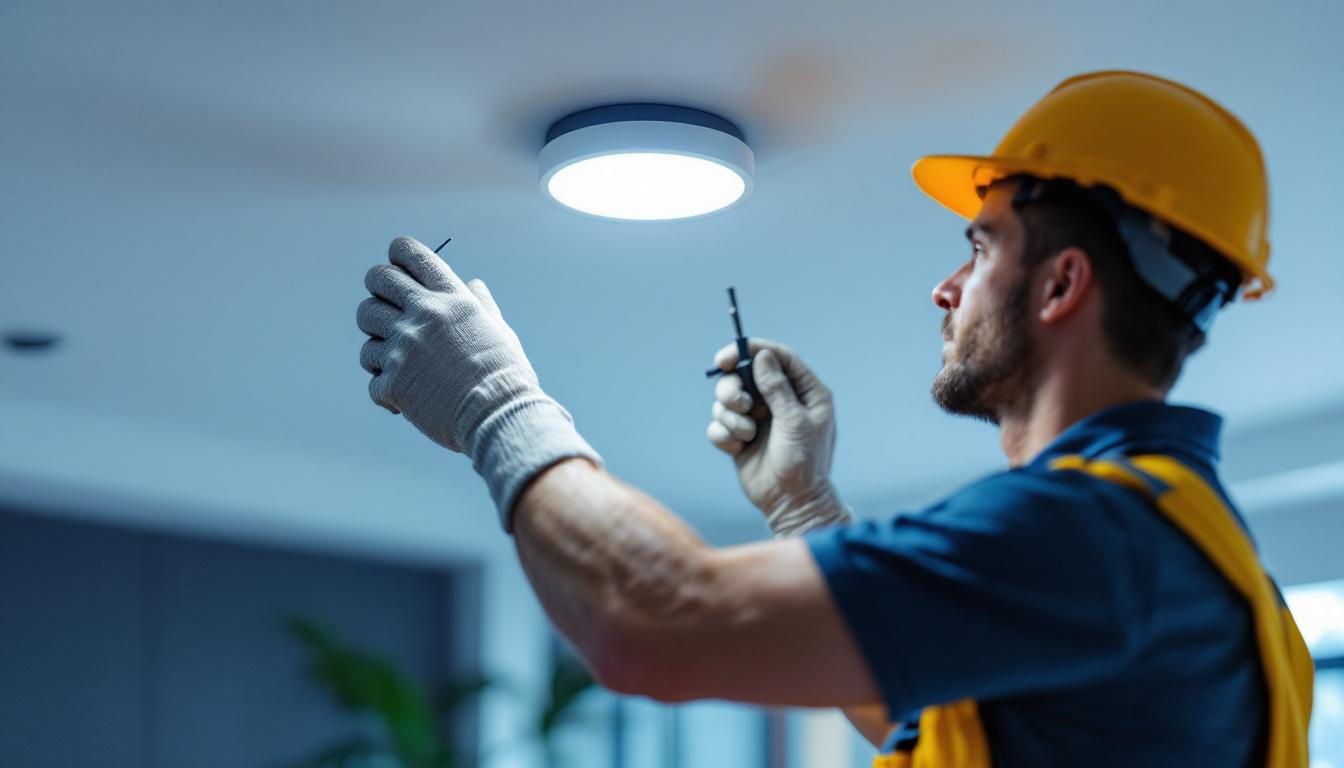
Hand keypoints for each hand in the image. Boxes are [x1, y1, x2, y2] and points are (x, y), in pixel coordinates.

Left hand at [357, 236, 600, 528]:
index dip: (398, 256)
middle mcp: (423, 315)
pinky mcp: (393, 382)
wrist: (501, 416)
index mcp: (451, 298)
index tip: (401, 271)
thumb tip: (473, 283)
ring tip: (400, 361)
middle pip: (376, 279)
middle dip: (378, 291)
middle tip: (390, 312)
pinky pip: (373, 377)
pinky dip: (387, 389)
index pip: (409, 253)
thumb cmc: (507, 375)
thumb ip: (480, 304)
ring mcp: (404, 347)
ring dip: (379, 342)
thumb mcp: (500, 331)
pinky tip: (406, 398)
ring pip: (366, 327)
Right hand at [706, 339, 850, 536]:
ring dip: (731, 416)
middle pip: (744, 374)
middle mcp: (780, 400)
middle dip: (734, 388)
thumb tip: (762, 356)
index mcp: (804, 392)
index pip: (777, 357)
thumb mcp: (795, 421)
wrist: (792, 503)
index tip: (726, 357)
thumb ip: (777, 388)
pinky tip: (738, 447)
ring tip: (746, 434)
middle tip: (739, 404)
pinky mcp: (740, 437)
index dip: (751, 350)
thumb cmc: (804, 462)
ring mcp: (758, 418)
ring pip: (727, 400)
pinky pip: (719, 424)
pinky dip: (724, 434)